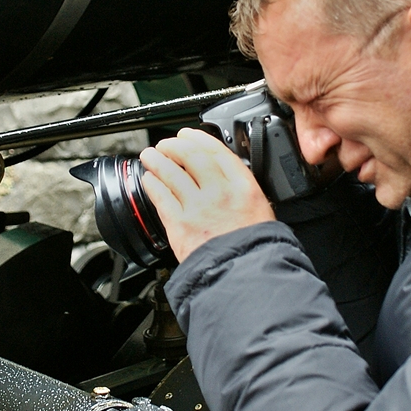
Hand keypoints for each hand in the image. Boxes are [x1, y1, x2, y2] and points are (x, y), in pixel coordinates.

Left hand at [140, 127, 275, 263]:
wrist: (243, 275)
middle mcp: (219, 193)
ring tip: (150, 155)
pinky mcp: (179, 224)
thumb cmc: (254, 250)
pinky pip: (161, 197)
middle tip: (166, 144)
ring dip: (157, 161)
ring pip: (171, 174)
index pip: (217, 152)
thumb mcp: (262, 212)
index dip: (199, 139)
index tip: (189, 134)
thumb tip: (229, 182)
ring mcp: (198, 207)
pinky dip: (153, 185)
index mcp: (243, 188)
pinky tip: (148, 179)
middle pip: (191, 157)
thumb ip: (243, 194)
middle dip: (174, 146)